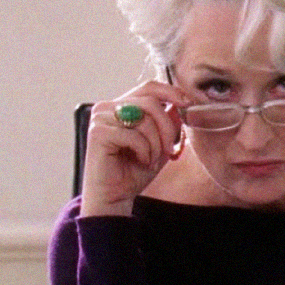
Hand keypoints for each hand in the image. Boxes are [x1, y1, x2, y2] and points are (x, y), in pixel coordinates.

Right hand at [80, 80, 190, 216]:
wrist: (115, 197)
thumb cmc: (134, 171)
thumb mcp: (159, 144)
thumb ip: (168, 124)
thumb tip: (179, 106)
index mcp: (122, 106)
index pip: (149, 87)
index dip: (171, 92)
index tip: (187, 103)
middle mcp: (108, 107)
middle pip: (151, 102)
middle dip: (167, 128)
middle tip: (169, 149)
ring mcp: (100, 118)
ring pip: (144, 119)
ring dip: (155, 144)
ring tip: (150, 159)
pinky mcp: (97, 133)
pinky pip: (134, 136)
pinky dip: (144, 151)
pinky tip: (140, 161)